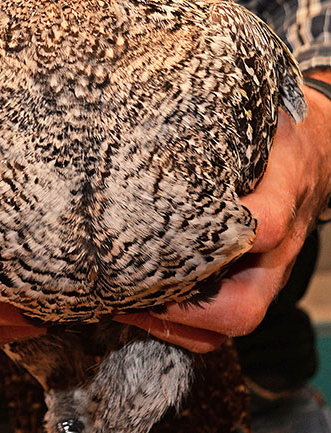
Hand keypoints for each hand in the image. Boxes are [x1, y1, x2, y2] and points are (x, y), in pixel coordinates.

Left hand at [116, 73, 330, 351]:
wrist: (316, 152)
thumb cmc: (277, 130)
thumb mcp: (256, 112)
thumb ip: (216, 117)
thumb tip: (144, 105)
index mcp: (283, 194)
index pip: (264, 226)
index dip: (219, 238)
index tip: (161, 235)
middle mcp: (279, 247)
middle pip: (245, 306)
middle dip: (183, 310)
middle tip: (124, 291)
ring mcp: (268, 272)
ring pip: (232, 325)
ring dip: (175, 325)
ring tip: (121, 305)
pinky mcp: (254, 281)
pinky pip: (224, 326)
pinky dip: (183, 327)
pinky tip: (140, 307)